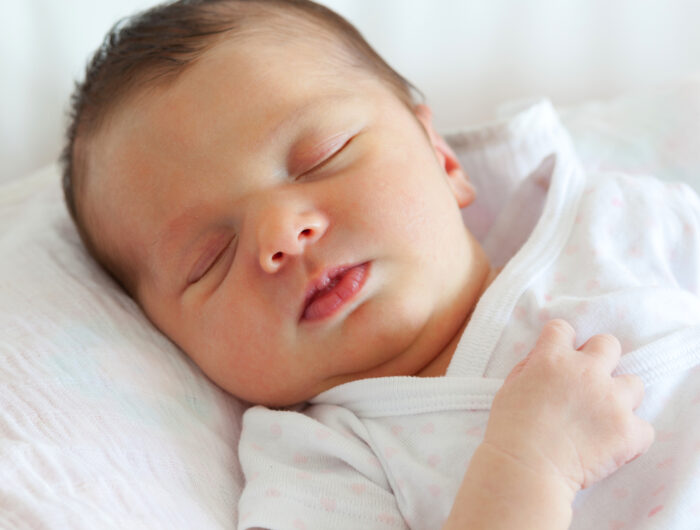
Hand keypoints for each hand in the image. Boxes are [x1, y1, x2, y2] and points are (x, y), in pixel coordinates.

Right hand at [483, 319, 654, 493]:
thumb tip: (546, 359)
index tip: (560, 357)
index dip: (561, 342)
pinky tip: (612, 445)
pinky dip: (630, 437)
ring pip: (634, 384)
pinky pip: (644, 428)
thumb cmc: (510, 431)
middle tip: (589, 382)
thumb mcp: (509, 387)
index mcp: (552, 358)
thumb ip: (531, 366)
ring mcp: (611, 399)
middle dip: (601, 359)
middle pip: (609, 344)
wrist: (525, 469)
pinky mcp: (628, 430)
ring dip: (620, 398)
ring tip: (603, 418)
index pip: (563, 329)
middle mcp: (585, 371)